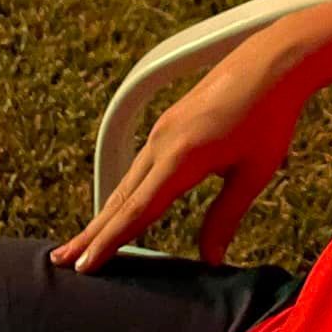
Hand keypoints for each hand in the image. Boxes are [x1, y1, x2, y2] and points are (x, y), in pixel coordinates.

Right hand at [51, 25, 313, 272]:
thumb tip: (210, 260)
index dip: (110, 242)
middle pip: (120, 198)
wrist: (272, 63)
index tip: (84, 268)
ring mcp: (162, 131)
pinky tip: (120, 208)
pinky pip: (138, 167)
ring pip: (126, 182)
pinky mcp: (168, 124)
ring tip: (80, 243)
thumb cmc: (270, 117)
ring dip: (104, 214)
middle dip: (91, 233)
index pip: (138, 210)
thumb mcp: (253, 172)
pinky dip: (124, 194)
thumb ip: (226, 216)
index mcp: (182, 157)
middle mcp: (162, 143)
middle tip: (59, 261)